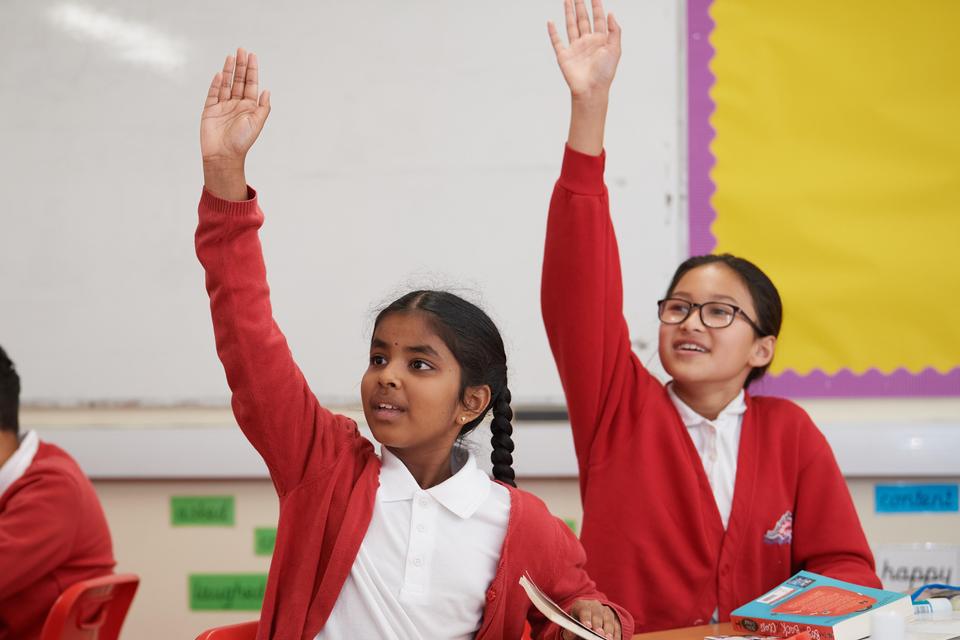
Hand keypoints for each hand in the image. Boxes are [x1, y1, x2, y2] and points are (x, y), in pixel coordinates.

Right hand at [201, 48, 270, 167]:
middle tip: (241, 50)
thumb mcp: (257, 123)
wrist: (224, 155)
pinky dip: (216, 84)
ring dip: (228, 70)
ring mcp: (223, 106)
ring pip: (226, 84)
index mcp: (249, 107)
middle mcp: (236, 104)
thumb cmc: (242, 141)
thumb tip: (267, 90)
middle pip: (239, 80)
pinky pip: (213, 94)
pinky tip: (219, 74)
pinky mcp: (210, 110)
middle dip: (240, 65)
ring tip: (231, 57)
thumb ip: (263, 107)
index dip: (252, 70)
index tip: (252, 56)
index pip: (251, 84)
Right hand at [548, 0, 620, 101]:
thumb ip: (614, 31)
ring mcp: (575, 48)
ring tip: (567, 0)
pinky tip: (550, 22)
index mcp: (600, 40)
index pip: (598, 18)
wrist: (591, 90)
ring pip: (570, 25)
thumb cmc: (605, 73)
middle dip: (580, 5)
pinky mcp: (564, 56)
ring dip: (568, 13)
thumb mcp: (615, 50)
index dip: (596, 6)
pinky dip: (553, 32)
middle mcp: (587, 42)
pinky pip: (557, 41)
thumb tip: (611, 13)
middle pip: (583, 18)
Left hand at [563, 599, 620, 639]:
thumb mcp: (571, 625)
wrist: (587, 617)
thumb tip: (570, 634)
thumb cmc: (577, 623)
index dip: (586, 617)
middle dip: (598, 625)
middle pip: (597, 614)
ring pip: (608, 619)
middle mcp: (595, 605)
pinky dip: (616, 633)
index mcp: (581, 605)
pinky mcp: (614, 617)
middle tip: (599, 633)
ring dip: (609, 630)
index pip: (584, 610)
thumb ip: (569, 631)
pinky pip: (617, 625)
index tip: (587, 626)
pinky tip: (614, 639)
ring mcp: (605, 611)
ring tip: (608, 638)